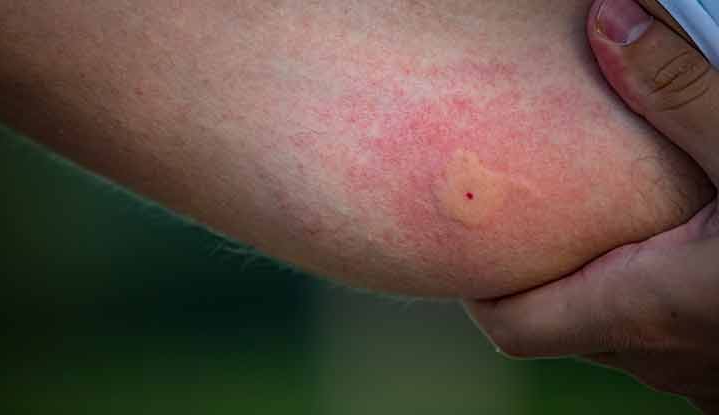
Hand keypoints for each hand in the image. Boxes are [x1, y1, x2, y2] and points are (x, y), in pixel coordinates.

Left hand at [464, 0, 718, 410]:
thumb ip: (685, 92)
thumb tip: (609, 24)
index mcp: (647, 307)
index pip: (514, 326)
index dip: (482, 290)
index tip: (473, 247)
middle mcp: (663, 355)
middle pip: (561, 325)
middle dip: (542, 276)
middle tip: (538, 216)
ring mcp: (705, 374)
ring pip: (617, 334)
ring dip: (601, 284)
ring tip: (605, 226)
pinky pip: (669, 340)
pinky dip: (653, 299)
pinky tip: (682, 251)